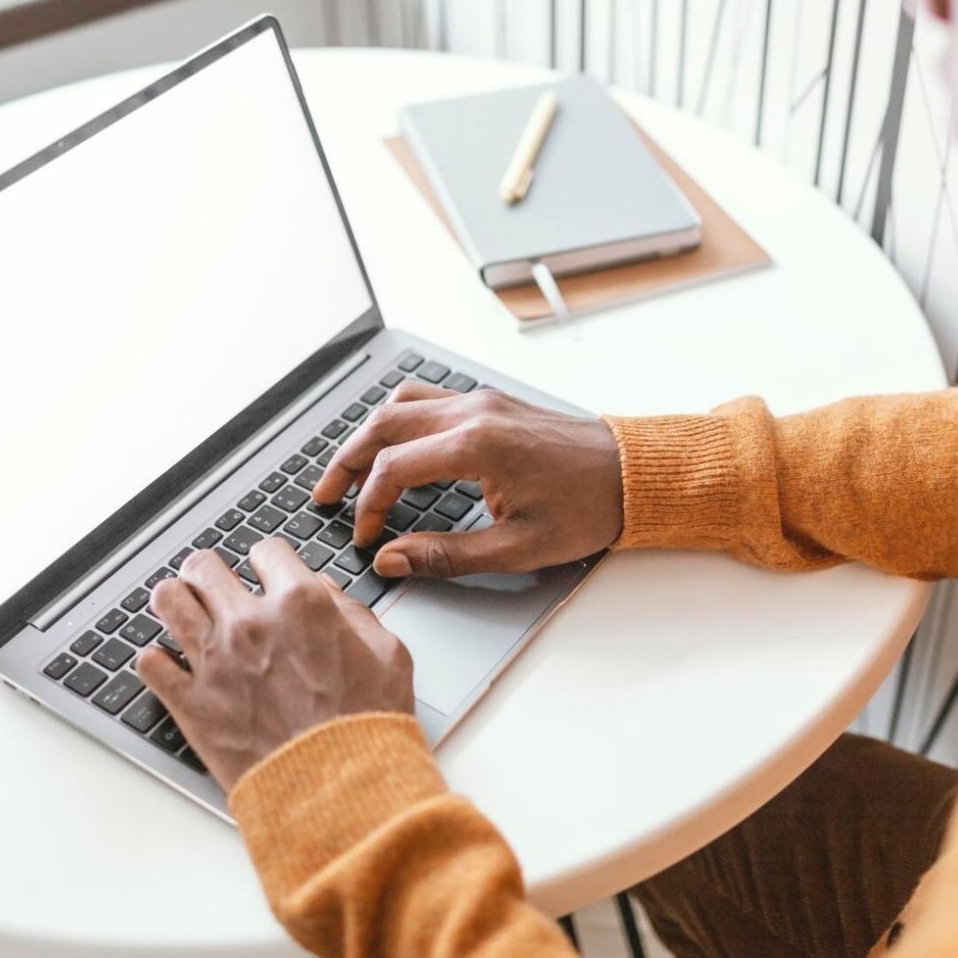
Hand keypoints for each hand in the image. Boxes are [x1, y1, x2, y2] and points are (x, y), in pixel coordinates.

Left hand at [136, 541, 413, 791]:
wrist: (340, 789)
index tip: (266, 571)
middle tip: (212, 583)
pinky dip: (156, 660)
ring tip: (182, 608)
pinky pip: (148, 663)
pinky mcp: (190, 703)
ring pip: (167, 600)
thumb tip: (327, 595)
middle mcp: (251, 623)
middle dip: (209, 571)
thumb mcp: (387, 654)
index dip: (268, 560)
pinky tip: (170, 663)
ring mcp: (214, 661)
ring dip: (175, 600)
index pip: (267, 551)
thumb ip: (353, 613)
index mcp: (301, 604)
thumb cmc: (368, 727)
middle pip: (203, 567)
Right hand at [312, 382, 624, 578]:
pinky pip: (426, 399)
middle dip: (347, 462)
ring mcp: (481, 402)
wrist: (634, 474)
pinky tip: (391, 446)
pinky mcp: (490, 403)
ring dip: (368, 436)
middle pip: (383, 425)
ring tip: (348, 471)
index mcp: (476, 446)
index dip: (368, 506)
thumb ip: (446, 556)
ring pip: (400, 404)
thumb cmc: (587, 509)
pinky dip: (397, 420)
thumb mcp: (517, 548)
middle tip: (324, 496)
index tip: (366, 537)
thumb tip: (393, 559)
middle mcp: (473, 413)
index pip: (393, 469)